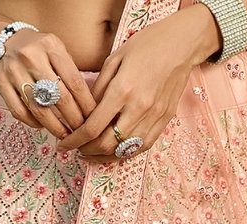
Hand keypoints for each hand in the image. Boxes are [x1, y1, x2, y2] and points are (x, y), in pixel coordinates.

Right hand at [0, 29, 96, 138]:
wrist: (3, 39)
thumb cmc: (37, 49)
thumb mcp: (55, 49)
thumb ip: (70, 70)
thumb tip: (87, 104)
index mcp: (50, 46)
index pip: (74, 82)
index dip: (86, 105)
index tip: (93, 118)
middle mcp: (32, 57)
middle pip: (59, 98)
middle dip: (73, 119)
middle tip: (81, 131)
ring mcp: (14, 71)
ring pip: (39, 109)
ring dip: (55, 127)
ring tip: (65, 135)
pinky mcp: (1, 83)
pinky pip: (20, 112)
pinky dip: (33, 123)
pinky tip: (42, 126)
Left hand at [56, 6, 218, 159]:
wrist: (181, 45)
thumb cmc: (146, 46)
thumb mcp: (115, 59)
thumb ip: (99, 88)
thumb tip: (86, 112)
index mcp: (122, 90)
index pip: (93, 127)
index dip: (75, 140)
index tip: (65, 144)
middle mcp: (138, 108)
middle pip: (106, 144)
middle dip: (87, 150)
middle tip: (77, 148)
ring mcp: (153, 118)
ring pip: (123, 150)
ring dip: (104, 155)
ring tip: (92, 151)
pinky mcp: (163, 122)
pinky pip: (141, 147)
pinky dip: (124, 152)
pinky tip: (114, 149)